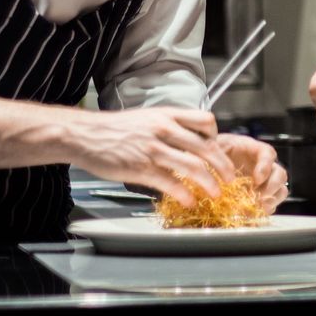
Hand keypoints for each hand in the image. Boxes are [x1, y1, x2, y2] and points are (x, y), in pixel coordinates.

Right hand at [68, 107, 234, 206]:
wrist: (85, 135)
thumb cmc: (114, 128)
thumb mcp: (146, 118)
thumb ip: (168, 126)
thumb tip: (187, 141)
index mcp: (167, 115)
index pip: (205, 120)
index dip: (217, 136)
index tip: (219, 149)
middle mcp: (164, 129)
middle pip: (206, 147)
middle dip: (222, 166)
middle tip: (229, 177)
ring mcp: (154, 149)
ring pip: (193, 166)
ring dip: (209, 182)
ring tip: (216, 193)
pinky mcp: (142, 168)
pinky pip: (171, 183)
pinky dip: (184, 194)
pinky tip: (189, 200)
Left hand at [216, 133, 288, 213]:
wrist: (206, 162)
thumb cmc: (211, 152)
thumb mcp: (213, 148)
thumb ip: (218, 156)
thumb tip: (221, 169)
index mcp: (252, 149)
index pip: (268, 154)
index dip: (266, 166)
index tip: (257, 179)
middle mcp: (262, 165)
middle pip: (280, 174)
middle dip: (272, 187)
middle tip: (259, 197)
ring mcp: (263, 182)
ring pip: (280, 190)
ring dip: (272, 200)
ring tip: (258, 207)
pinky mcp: (259, 196)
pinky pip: (271, 205)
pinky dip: (264, 210)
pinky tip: (251, 213)